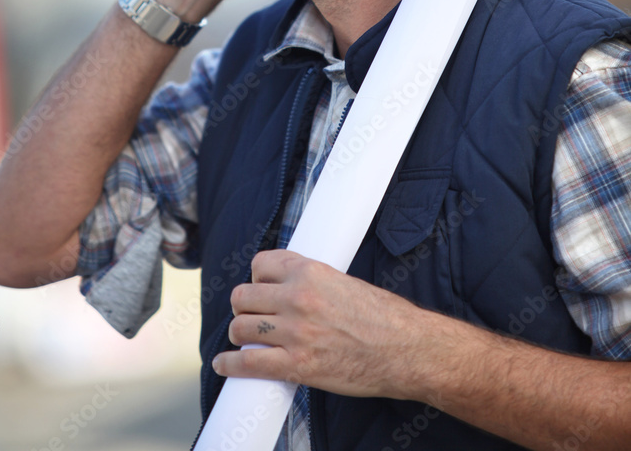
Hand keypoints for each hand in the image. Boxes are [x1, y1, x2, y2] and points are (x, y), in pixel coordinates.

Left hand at [214, 250, 427, 399]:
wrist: (407, 349)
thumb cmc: (384, 317)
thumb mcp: (344, 282)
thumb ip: (313, 282)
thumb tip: (289, 288)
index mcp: (310, 271)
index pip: (260, 264)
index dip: (257, 277)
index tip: (260, 288)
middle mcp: (298, 297)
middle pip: (243, 296)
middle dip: (244, 306)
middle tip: (253, 315)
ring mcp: (295, 333)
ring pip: (240, 327)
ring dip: (239, 334)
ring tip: (244, 339)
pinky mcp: (297, 365)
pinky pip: (248, 363)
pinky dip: (230, 364)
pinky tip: (224, 363)